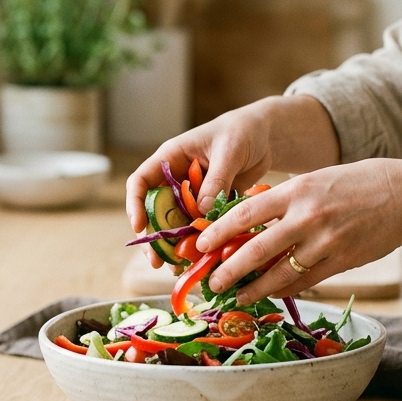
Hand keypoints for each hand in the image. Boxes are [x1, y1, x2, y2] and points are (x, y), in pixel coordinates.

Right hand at [125, 96, 340, 267]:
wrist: (266, 136)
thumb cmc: (243, 132)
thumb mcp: (229, 152)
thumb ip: (215, 181)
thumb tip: (201, 213)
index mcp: (171, 158)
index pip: (141, 181)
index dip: (136, 205)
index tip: (139, 227)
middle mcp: (176, 178)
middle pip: (155, 210)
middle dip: (154, 237)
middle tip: (156, 261)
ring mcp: (192, 194)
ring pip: (176, 223)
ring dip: (176, 245)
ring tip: (178, 268)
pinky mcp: (209, 206)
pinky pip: (199, 227)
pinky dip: (199, 243)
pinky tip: (202, 260)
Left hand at [199, 158, 401, 304]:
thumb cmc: (356, 184)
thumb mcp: (314, 180)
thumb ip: (284, 199)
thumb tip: (249, 221)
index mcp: (296, 191)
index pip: (246, 213)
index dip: (219, 232)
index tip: (201, 245)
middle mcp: (307, 217)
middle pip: (256, 249)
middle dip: (228, 270)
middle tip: (212, 283)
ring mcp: (325, 242)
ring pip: (279, 273)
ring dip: (254, 289)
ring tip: (237, 297)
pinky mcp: (341, 261)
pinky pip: (305, 281)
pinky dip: (284, 290)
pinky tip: (270, 294)